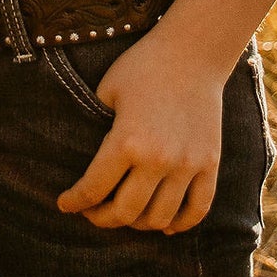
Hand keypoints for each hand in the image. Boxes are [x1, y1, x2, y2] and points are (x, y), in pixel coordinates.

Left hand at [55, 24, 224, 233]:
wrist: (192, 52)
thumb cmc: (142, 67)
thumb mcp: (106, 92)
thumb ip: (96, 131)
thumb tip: (83, 164)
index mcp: (126, 141)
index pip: (93, 189)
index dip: (75, 202)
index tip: (66, 205)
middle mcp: (158, 159)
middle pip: (125, 213)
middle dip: (102, 218)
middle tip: (93, 213)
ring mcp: (187, 164)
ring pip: (160, 218)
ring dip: (138, 224)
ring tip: (127, 213)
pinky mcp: (210, 163)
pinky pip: (197, 209)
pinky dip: (179, 223)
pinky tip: (165, 223)